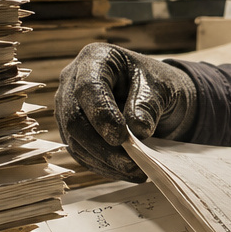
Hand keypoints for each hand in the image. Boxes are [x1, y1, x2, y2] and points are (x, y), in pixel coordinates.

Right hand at [55, 43, 198, 181]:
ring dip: (104, 161)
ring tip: (135, 171)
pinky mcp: (73, 131)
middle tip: (131, 163)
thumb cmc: (156, 84)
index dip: (101, 114)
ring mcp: (69, 107)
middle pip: (74, 118)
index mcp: (95, 58)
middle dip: (102, 146)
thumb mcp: (161, 86)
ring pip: (75, 141)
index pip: (88, 87)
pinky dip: (103, 167)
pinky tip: (126, 173)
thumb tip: (137, 129)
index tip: (121, 137)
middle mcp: (73, 81)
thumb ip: (148, 104)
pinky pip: (81, 154)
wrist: (155, 97)